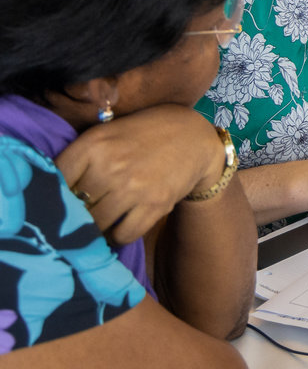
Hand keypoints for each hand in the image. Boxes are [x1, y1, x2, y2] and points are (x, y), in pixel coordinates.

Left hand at [56, 105, 227, 245]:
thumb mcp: (106, 135)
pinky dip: (118, 235)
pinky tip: (121, 224)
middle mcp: (111, 165)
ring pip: (96, 225)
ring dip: (95, 229)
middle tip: (81, 216)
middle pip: (75, 208)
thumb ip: (78, 160)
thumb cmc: (142, 136)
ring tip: (100, 221)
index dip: (54, 196)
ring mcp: (134, 187)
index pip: (55, 182)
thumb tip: (50, 198)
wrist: (194, 136)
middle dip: (75, 215)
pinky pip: (123, 235)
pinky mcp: (155, 204)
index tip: (58, 201)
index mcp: (94, 144)